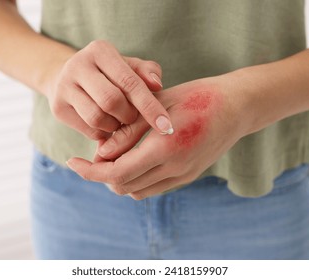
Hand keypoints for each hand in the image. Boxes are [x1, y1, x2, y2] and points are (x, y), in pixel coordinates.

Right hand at [46, 40, 172, 139]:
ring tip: (119, 120)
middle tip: (133, 117)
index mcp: (100, 51)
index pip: (129, 82)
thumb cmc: (110, 73)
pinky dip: (104, 134)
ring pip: (98, 119)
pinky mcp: (57, 108)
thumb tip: (157, 85)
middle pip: (111, 101)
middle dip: (129, 116)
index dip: (150, 106)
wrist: (68, 77)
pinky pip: (89, 130)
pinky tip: (106, 125)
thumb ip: (147, 73)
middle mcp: (78, 65)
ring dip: (116, 127)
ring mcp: (64, 87)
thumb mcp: (129, 67)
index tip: (167, 126)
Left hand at [67, 76, 248, 198]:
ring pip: (138, 191)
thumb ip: (128, 132)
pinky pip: (154, 188)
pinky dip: (137, 179)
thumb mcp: (158, 105)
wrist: (236, 107)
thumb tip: (100, 153)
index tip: (72, 162)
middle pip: (124, 186)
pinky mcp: (189, 177)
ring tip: (113, 157)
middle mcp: (174, 168)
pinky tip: (134, 160)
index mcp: (165, 148)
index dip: (90, 171)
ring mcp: (183, 175)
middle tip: (93, 156)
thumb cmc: (197, 97)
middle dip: (101, 175)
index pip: (117, 172)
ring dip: (119, 178)